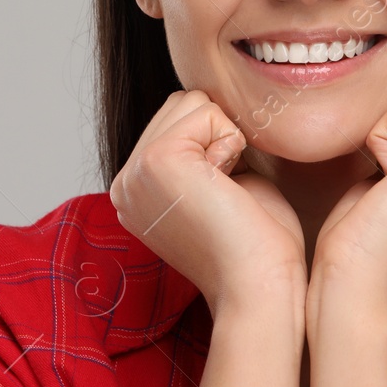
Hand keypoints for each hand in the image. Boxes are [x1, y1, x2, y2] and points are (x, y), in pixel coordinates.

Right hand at [109, 90, 305, 314]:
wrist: (260, 284)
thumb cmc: (256, 243)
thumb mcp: (217, 185)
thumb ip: (203, 150)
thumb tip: (212, 106)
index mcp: (136, 189)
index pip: (177, 119)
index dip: (216, 145)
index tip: (221, 197)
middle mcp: (125, 182)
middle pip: (182, 104)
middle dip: (218, 137)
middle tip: (225, 194)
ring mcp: (135, 171)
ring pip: (194, 102)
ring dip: (225, 139)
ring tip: (224, 191)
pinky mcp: (156, 160)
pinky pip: (208, 112)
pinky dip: (231, 143)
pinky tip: (226, 187)